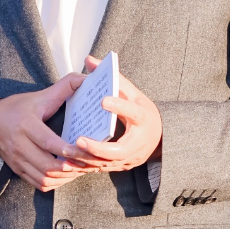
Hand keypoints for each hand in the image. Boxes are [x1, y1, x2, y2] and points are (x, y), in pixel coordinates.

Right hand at [0, 75, 98, 192]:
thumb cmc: (15, 109)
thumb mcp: (38, 96)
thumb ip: (63, 87)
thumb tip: (84, 78)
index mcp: (26, 125)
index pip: (48, 142)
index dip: (67, 150)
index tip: (83, 151)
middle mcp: (20, 145)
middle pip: (46, 166)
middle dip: (70, 168)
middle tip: (88, 164)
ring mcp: (18, 160)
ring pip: (43, 178)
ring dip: (64, 178)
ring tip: (80, 170)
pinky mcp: (18, 170)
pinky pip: (38, 183)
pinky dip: (55, 183)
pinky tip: (66, 176)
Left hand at [63, 55, 162, 173]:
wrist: (159, 136)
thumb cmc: (142, 110)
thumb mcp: (132, 92)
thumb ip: (112, 78)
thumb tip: (89, 60)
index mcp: (144, 118)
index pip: (134, 112)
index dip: (119, 106)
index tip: (103, 100)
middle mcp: (140, 141)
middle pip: (120, 150)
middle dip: (98, 147)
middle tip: (78, 140)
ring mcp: (132, 157)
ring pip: (109, 163)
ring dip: (89, 159)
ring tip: (69, 153)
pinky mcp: (124, 165)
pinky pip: (104, 168)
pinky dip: (88, 166)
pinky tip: (72, 162)